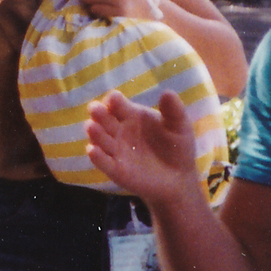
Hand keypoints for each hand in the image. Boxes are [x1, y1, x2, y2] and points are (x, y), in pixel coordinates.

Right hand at [85, 91, 203, 209]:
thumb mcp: (179, 127)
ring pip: (99, 139)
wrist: (178, 179)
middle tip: (95, 109)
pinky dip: (96, 157)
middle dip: (98, 113)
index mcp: (131, 116)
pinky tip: (92, 150)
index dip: (113, 100)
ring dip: (94, 133)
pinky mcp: (115, 169)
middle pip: (103, 119)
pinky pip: (102, 162)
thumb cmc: (177, 148)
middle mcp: (119, 131)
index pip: (117, 104)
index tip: (114, 99)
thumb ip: (173, 111)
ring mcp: (115, 150)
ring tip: (91, 127)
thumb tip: (167, 92)